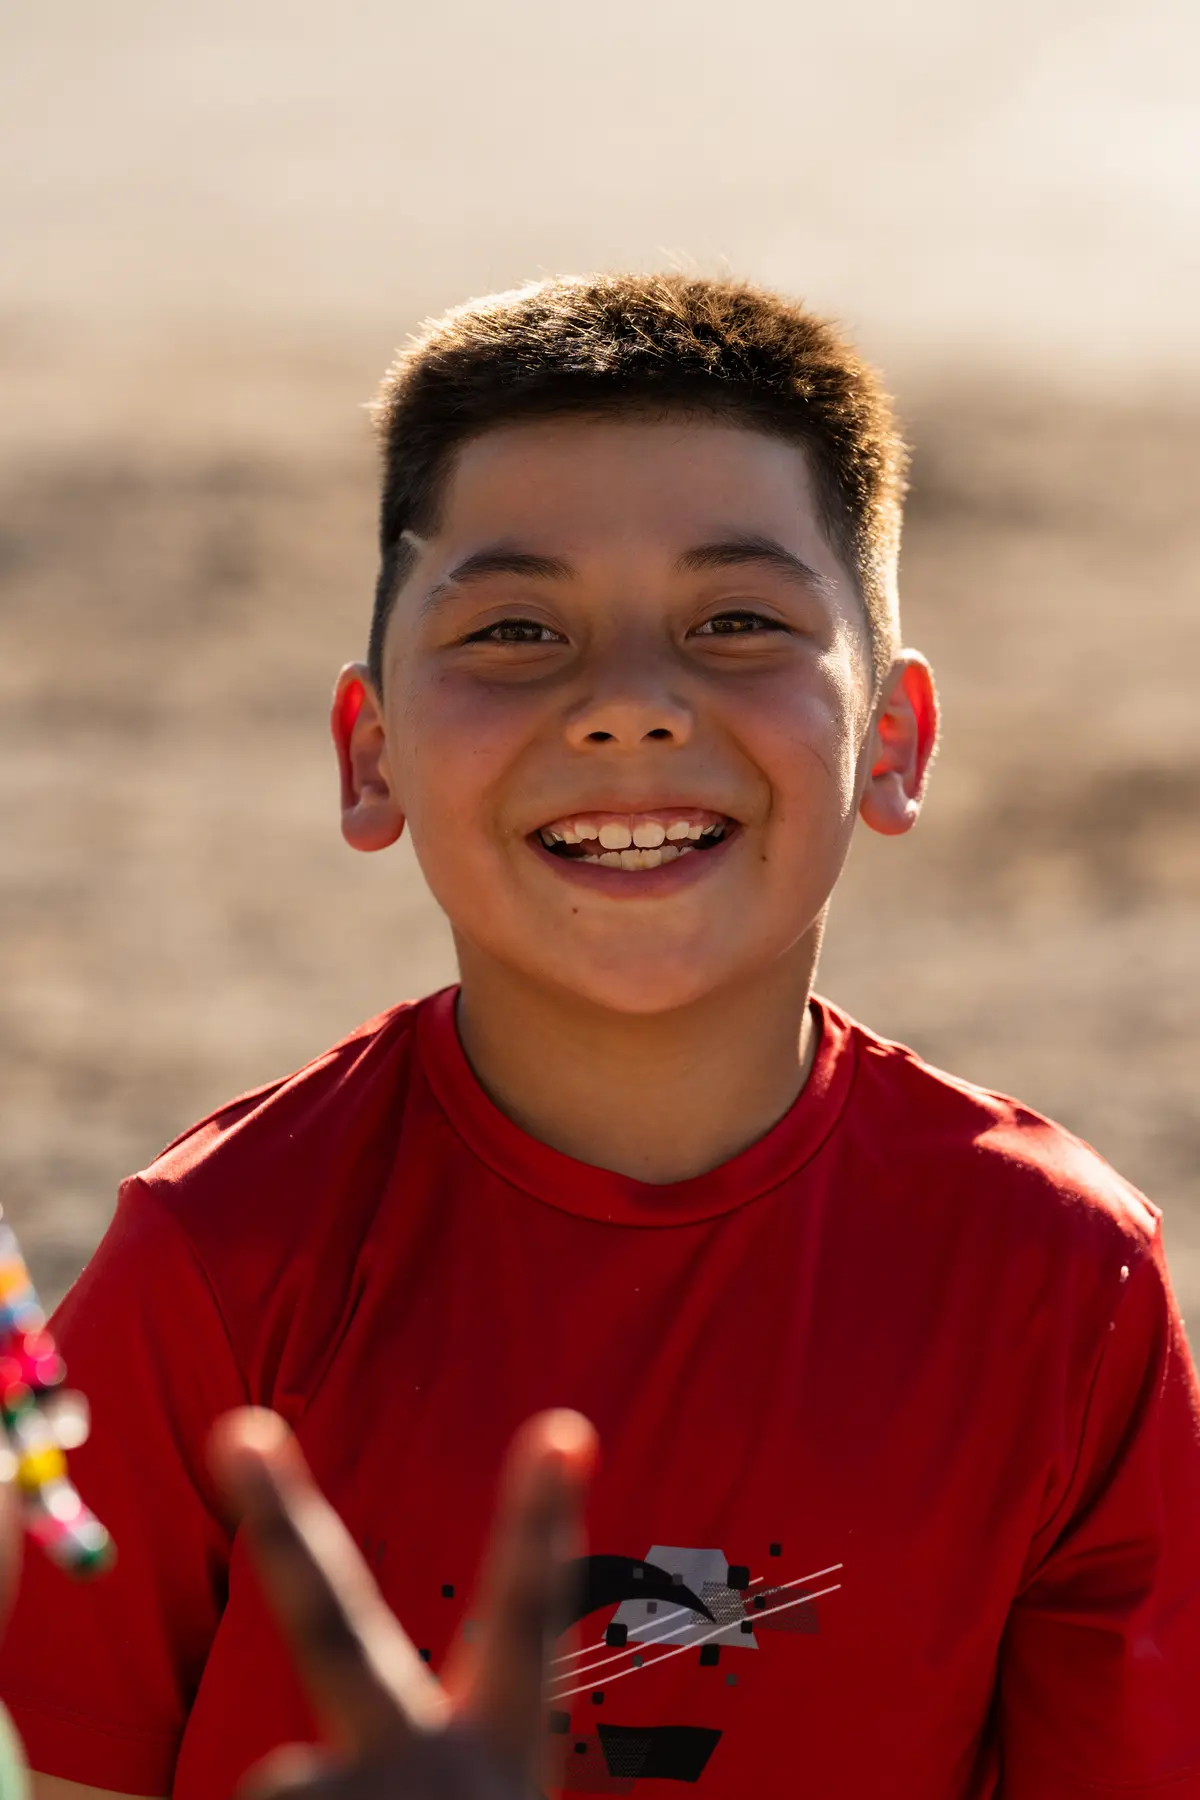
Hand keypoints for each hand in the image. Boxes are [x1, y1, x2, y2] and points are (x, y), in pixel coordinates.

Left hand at [208, 1407, 597, 1799]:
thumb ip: (434, 1756)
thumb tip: (299, 1757)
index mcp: (502, 1756)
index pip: (527, 1621)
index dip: (542, 1522)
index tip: (566, 1430)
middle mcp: (435, 1765)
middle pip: (333, 1622)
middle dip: (282, 1521)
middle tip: (238, 1429)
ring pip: (288, 1780)